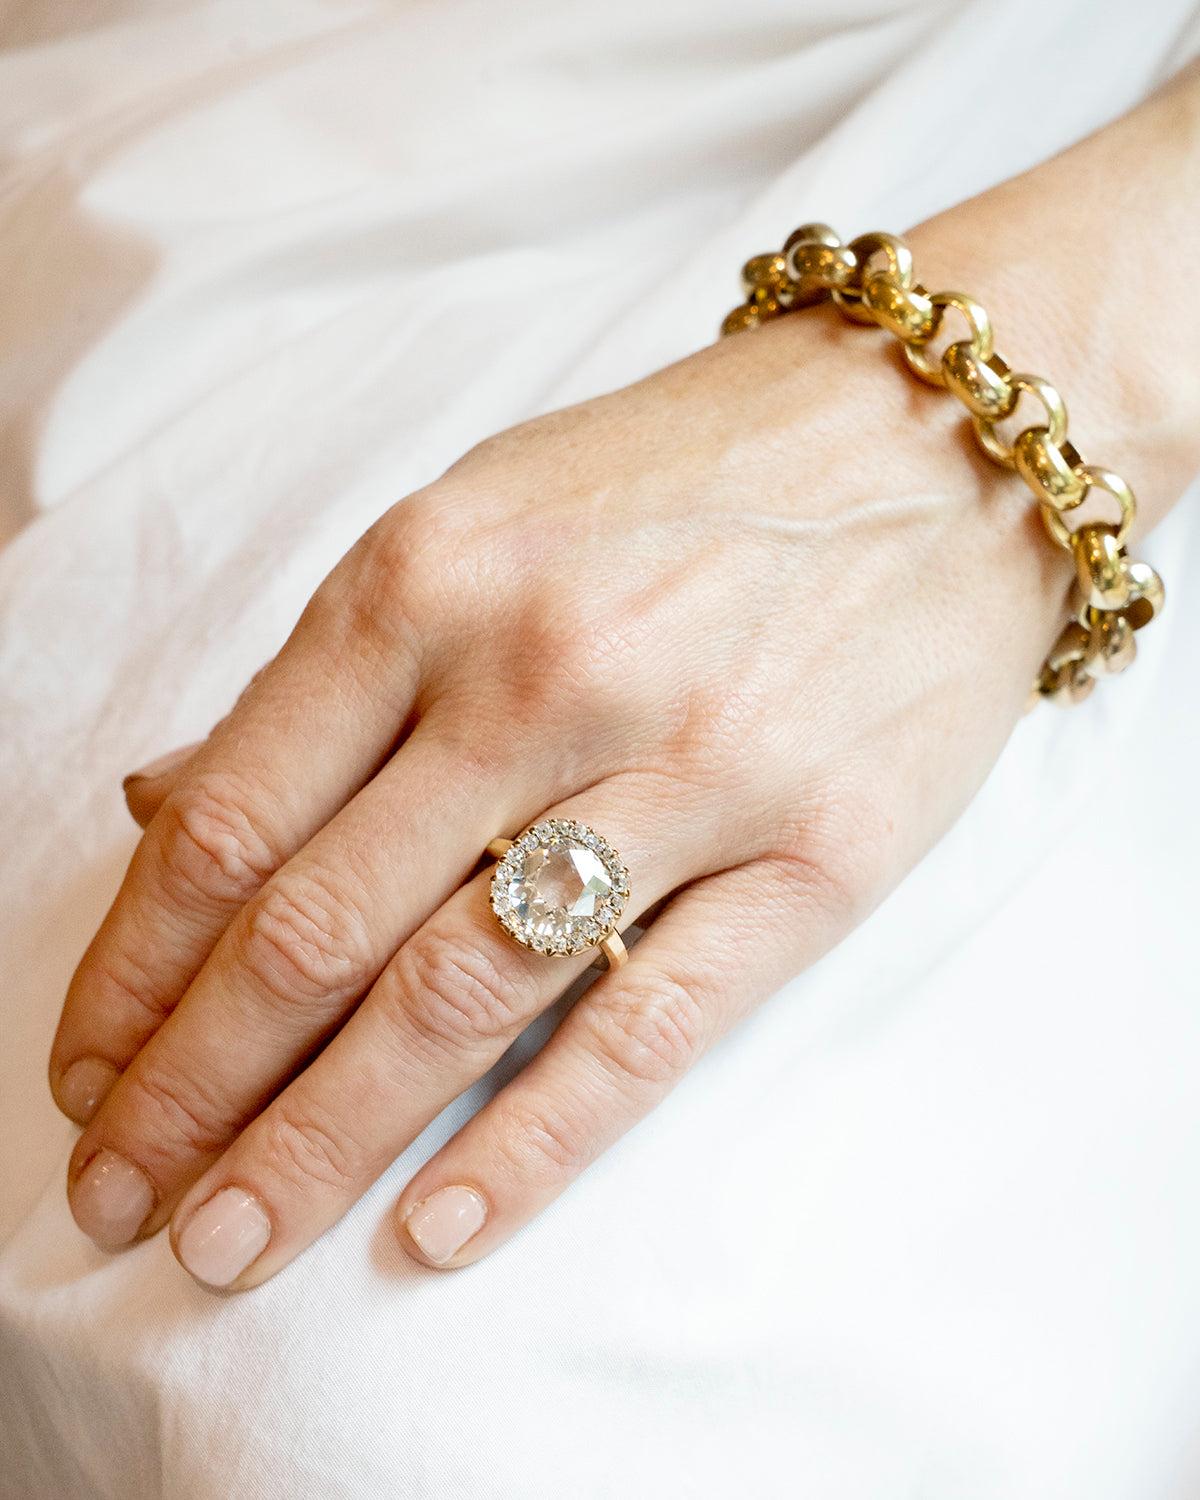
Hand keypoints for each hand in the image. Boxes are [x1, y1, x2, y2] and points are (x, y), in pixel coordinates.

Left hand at [48, 286, 1072, 1289]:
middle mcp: (541, 674)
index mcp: (429, 579)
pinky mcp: (817, 854)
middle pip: (317, 930)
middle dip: (193, 1091)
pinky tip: (436, 1226)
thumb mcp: (479, 521)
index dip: (134, 974)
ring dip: (320, 1142)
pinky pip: (649, 1025)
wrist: (937, 439)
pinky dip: (532, 1143)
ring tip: (228, 1245)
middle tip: (119, 1202)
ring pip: (457, 997)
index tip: (87, 1076)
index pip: (233, 821)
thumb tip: (173, 806)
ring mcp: (688, 767)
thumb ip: (333, 675)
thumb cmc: (690, 478)